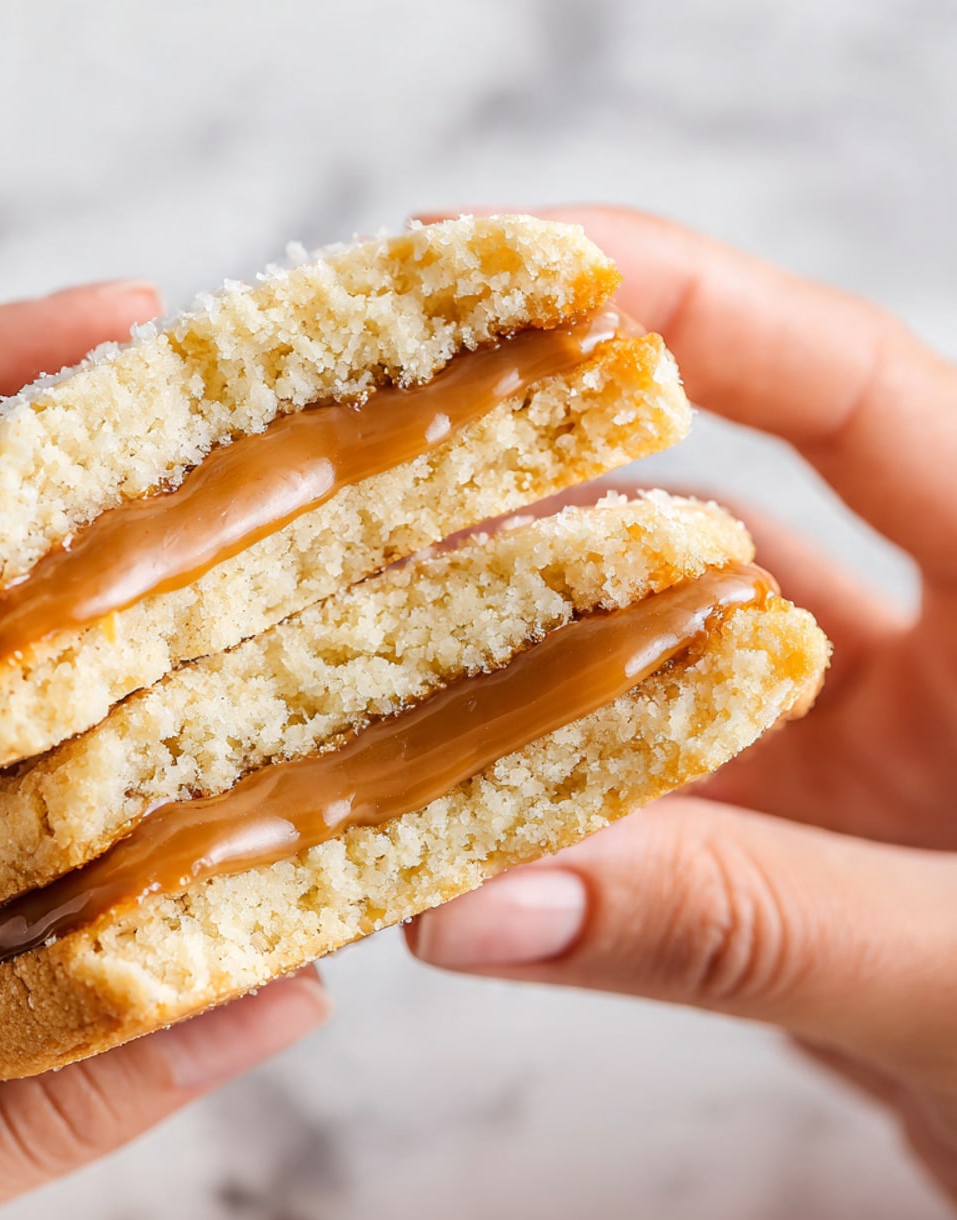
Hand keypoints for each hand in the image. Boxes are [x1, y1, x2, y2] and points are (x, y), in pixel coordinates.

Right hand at [408, 206, 956, 1204]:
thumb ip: (749, 926)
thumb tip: (476, 901)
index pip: (842, 388)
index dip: (678, 300)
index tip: (500, 262)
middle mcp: (908, 648)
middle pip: (688, 517)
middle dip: (522, 491)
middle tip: (354, 476)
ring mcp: (827, 755)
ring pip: (627, 669)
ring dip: (497, 671)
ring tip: (348, 657)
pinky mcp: (766, 855)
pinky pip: (622, 803)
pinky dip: (527, 809)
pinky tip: (425, 813)